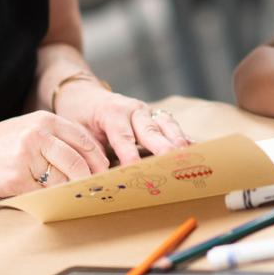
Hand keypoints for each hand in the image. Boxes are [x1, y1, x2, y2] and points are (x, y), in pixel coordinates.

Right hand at [0, 111, 109, 195]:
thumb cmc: (3, 144)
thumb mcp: (31, 128)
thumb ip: (59, 139)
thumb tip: (92, 160)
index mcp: (45, 120)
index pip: (84, 141)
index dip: (98, 160)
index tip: (103, 172)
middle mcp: (38, 135)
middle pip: (78, 162)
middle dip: (89, 179)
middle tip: (93, 188)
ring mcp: (27, 156)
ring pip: (63, 180)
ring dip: (69, 190)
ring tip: (69, 193)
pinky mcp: (18, 178)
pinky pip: (45, 192)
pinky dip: (50, 197)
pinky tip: (48, 195)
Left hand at [54, 82, 190, 164]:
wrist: (84, 94)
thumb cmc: (79, 116)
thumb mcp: (77, 133)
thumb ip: (89, 154)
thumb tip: (97, 180)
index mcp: (112, 112)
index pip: (122, 136)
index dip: (129, 154)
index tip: (136, 169)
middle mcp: (133, 109)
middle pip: (151, 130)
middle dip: (162, 147)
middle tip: (172, 162)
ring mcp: (147, 112)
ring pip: (166, 125)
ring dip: (178, 141)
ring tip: (189, 156)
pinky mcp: (155, 117)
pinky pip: (172, 127)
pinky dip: (183, 137)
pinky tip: (196, 147)